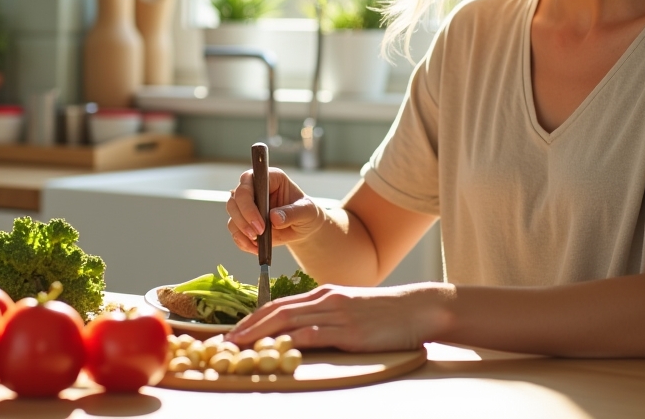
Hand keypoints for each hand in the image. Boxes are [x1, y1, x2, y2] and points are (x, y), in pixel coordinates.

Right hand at [225, 167, 328, 252]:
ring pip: (232, 214)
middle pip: (236, 199)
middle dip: (243, 219)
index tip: (260, 222)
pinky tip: (255, 248)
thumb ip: (292, 213)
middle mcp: (255, 188)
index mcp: (270, 178)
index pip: (249, 181)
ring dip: (241, 230)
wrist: (303, 228)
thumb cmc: (306, 213)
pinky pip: (235, 230)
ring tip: (257, 241)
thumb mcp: (306, 212)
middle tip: (258, 234)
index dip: (249, 202)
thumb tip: (274, 218)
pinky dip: (242, 241)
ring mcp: (248, 204)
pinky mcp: (245, 220)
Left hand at [226, 283, 452, 352]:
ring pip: (288, 321)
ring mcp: (336, 314)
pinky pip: (312, 335)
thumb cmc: (385, 313)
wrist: (418, 308)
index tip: (234, 331)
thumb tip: (301, 333)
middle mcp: (325, 300)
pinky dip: (289, 342)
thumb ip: (326, 316)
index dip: (253, 318)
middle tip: (226, 341)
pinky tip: (275, 350)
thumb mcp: (350, 308)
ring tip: (239, 347)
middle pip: (276, 311)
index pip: (279, 304)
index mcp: (324, 294)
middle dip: (248, 326)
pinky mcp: (349, 331)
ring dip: (259, 334)